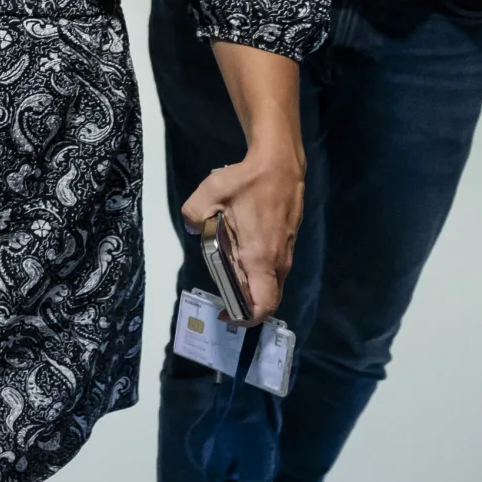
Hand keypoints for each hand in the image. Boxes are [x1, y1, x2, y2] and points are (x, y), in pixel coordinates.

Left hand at [181, 148, 302, 325]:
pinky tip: (239, 258)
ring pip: (272, 284)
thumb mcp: (209, 193)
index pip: (263, 303)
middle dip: (247, 306)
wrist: (280, 164)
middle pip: (268, 298)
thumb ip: (193, 216)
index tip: (228, 315)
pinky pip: (274, 269)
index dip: (247, 318)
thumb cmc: (247, 181)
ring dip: (253, 289)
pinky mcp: (288, 242)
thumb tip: (194, 229)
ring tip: (228, 278)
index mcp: (259, 256)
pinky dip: (259, 274)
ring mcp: (286, 252)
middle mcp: (277, 260)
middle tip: (224, 300)